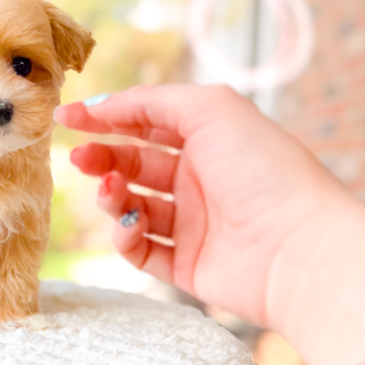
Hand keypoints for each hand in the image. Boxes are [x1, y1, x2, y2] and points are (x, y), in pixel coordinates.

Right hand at [55, 84, 353, 329]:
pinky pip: (141, 250)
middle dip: (102, 158)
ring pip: (132, 206)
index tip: (65, 117)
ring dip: (112, 197)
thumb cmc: (264, 170)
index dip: (106, 117)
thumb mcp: (209, 109)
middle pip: (134, 164)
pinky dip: (126, 237)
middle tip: (78, 159)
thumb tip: (102, 105)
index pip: (147, 121)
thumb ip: (151, 100)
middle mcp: (202, 179)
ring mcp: (195, 224)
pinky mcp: (188, 265)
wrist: (299, 249)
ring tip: (112, 192)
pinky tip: (131, 226)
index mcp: (211, 139)